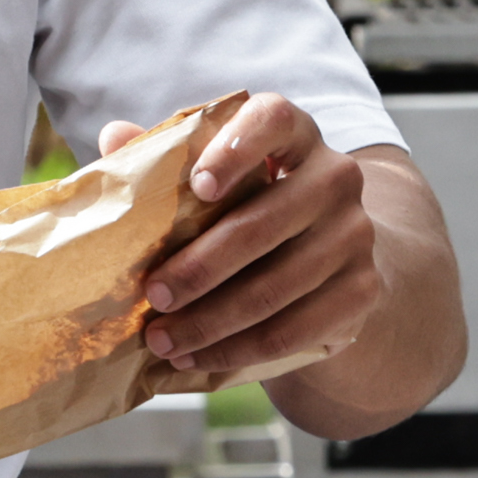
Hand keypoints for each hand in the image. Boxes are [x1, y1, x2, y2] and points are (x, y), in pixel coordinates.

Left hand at [103, 92, 377, 383]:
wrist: (331, 260)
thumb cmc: (251, 207)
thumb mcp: (217, 177)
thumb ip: (169, 155)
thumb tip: (115, 136)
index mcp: (294, 134)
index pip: (273, 119)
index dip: (235, 149)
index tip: (197, 186)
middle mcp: (334, 177)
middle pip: (265, 222)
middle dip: (200, 267)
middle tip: (152, 296)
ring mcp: (355, 234)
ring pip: (276, 287)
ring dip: (211, 322)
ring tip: (161, 341)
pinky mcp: (362, 290)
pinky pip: (295, 328)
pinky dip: (239, 349)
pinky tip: (197, 358)